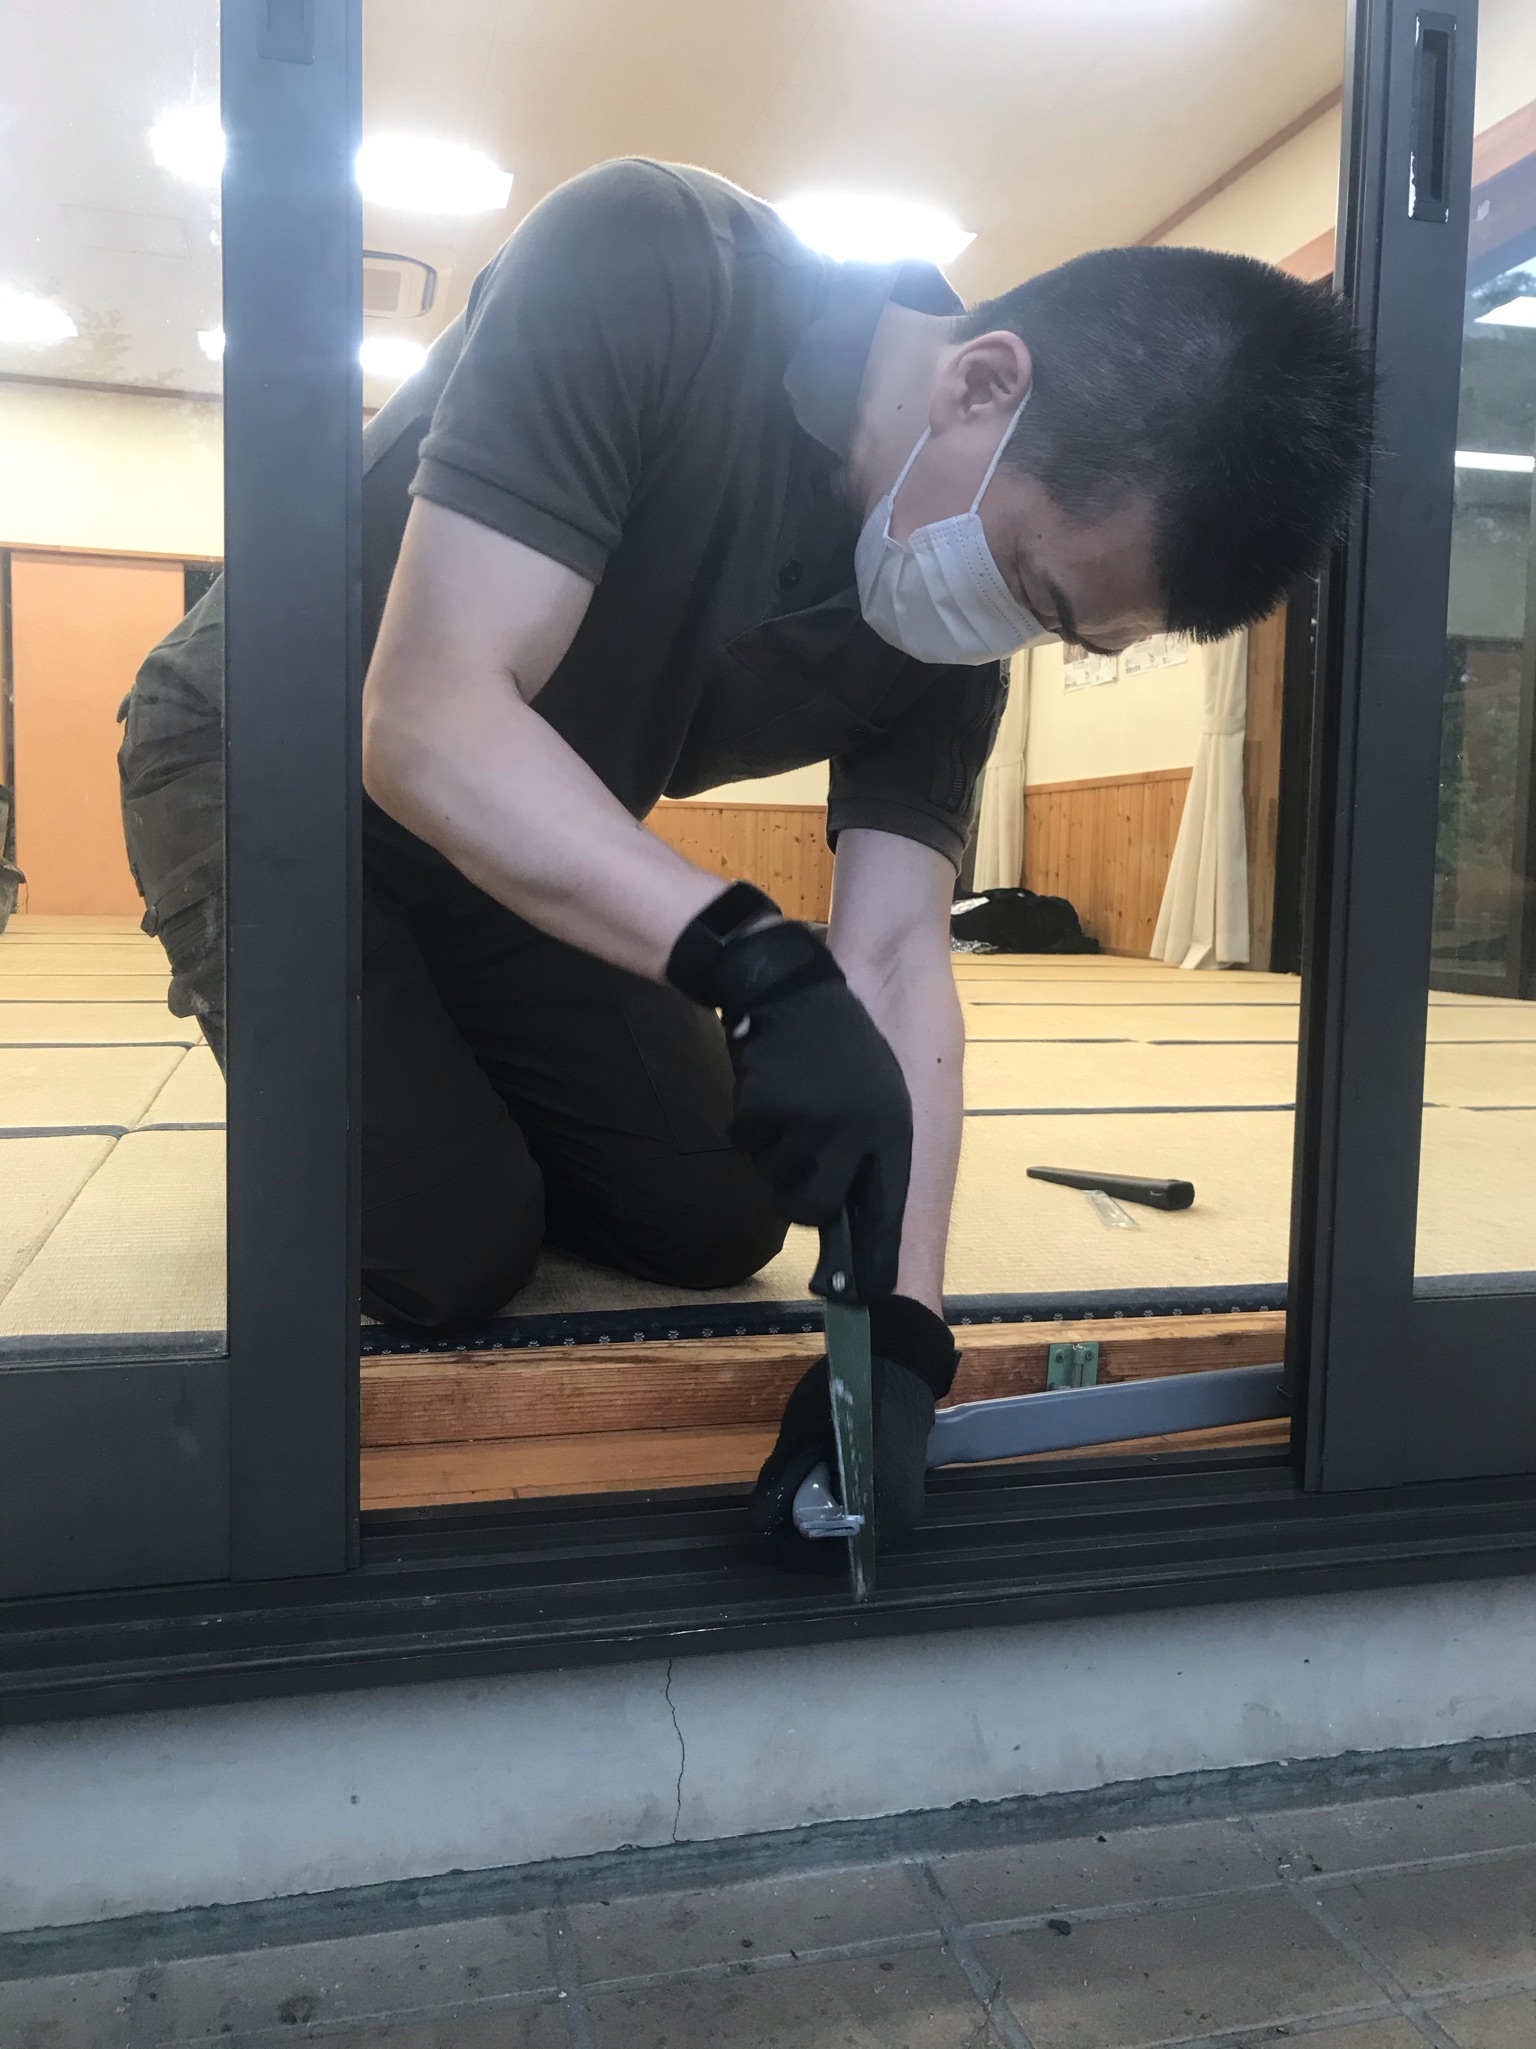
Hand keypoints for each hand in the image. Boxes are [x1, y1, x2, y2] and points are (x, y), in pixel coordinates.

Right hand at [668, 901, 911, 1299]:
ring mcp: (804, 1122)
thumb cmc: (841, 1047)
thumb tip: (854, 1216)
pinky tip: (773, 1093)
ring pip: (780, 1180)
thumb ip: (871, 1156)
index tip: (857, 1290)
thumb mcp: (878, 1099)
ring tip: (794, 1109)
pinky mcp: (763, 1111)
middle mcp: (850, 1132)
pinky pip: (754, 1148)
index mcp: (886, 1130)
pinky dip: (757, 1131)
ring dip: (780, 1158)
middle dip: (805, 1195)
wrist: (792, 991)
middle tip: (804, 1157)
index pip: (879, 1207)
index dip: (866, 1253)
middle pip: (814, 1207)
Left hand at [748, 1295, 958, 1571]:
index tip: (771, 1525)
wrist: (902, 1360)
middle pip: (846, 1551)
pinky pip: (868, 1519)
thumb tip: (759, 1521)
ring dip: (825, 1524)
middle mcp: (901, 1519)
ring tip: (798, 1496)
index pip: (833, 1558)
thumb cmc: (855, 1390)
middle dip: (808, 1536)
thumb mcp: (805, 1430)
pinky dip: (842, 1512)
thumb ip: (782, 1478)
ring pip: (857, 1536)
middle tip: (779, 1509)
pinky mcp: (905, 1493)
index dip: (795, 1549)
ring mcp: (908, 1507)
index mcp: (881, 1507)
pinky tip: (823, 1486)